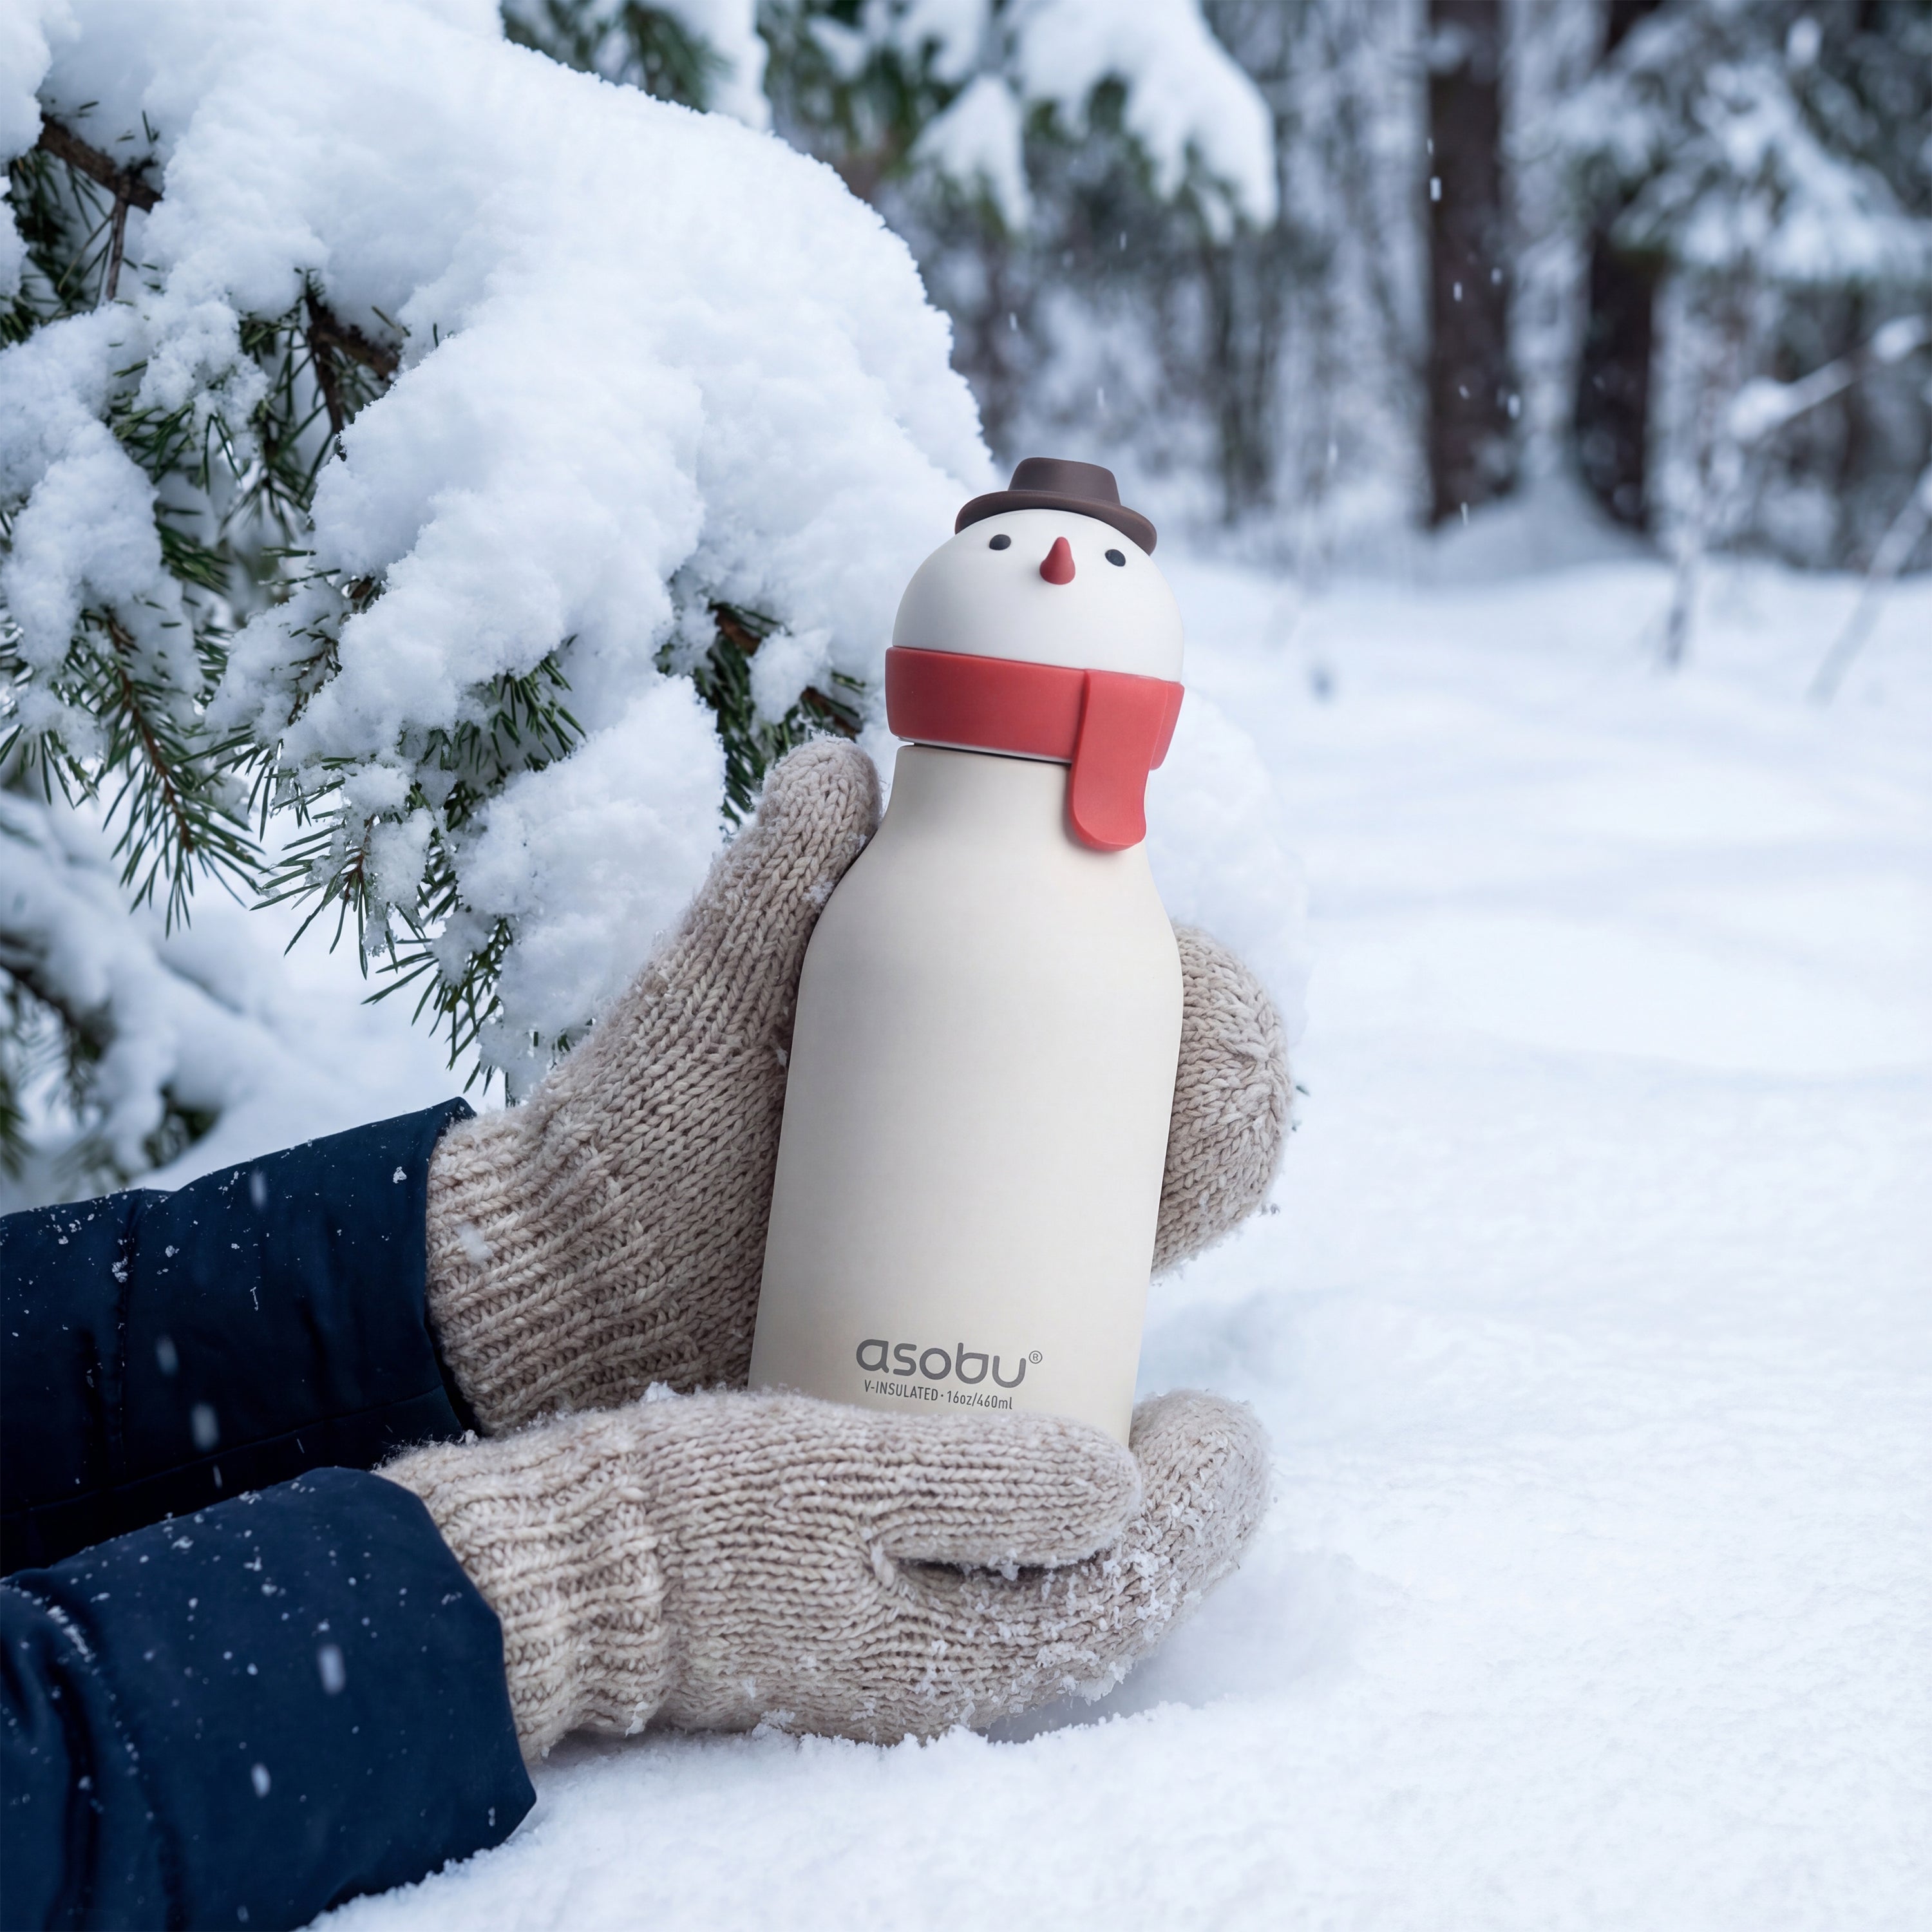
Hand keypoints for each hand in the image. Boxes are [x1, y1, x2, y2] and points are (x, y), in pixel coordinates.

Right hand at [384, 1386, 1267, 1753]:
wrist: (573, 1575)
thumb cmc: (700, 1515)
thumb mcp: (842, 1474)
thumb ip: (981, 1483)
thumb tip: (1118, 1484)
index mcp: (956, 1643)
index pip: (1131, 1588)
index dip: (1203, 1506)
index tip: (1228, 1414)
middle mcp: (948, 1671)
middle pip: (1113, 1606)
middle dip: (1185, 1522)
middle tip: (1217, 1424)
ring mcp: (906, 1655)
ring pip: (1061, 1602)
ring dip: (1126, 1530)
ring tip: (1154, 1440)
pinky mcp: (867, 1625)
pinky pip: (1002, 1591)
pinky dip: (1053, 1538)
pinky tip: (1046, 1481)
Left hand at [425, 740, 1292, 1431]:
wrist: (576, 1272)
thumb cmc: (643, 1116)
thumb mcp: (708, 995)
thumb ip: (767, 886)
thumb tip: (839, 763)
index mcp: (958, 1026)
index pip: (1116, 995)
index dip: (1196, 994)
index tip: (1200, 986)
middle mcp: (996, 1123)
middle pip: (1162, 1104)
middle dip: (1214, 1104)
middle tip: (1189, 1113)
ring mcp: (984, 1228)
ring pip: (1136, 1205)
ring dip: (1187, 1199)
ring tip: (1165, 1201)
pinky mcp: (961, 1326)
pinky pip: (1071, 1317)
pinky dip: (1116, 1317)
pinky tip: (1126, 1326)